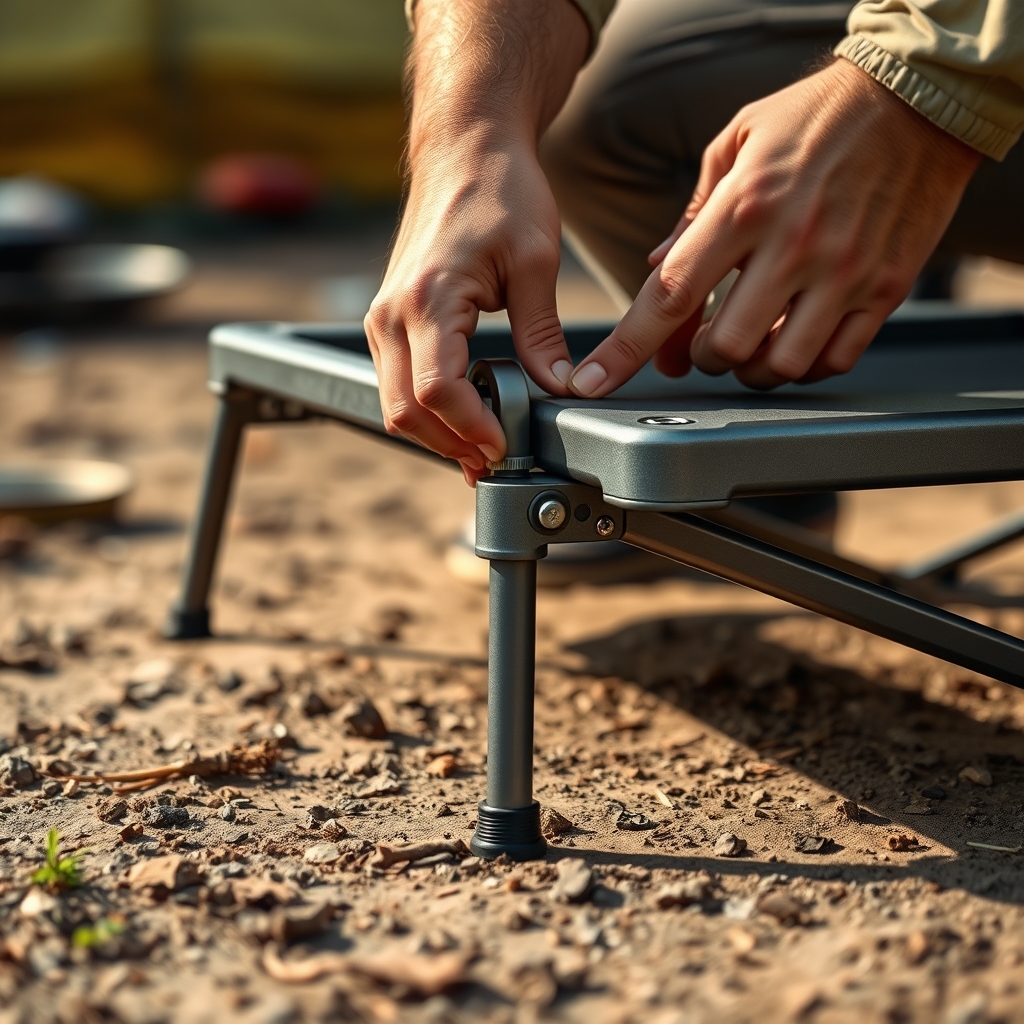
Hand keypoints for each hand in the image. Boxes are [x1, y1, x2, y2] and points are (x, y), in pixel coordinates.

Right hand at [365, 0, 587, 483]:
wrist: (464, 149)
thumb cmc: (501, 192)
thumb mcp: (535, 259)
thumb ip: (542, 332)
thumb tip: (558, 390)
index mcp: (428, 298)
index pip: (437, 391)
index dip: (472, 430)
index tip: (506, 446)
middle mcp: (391, 314)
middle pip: (404, 411)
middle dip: (451, 444)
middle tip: (499, 459)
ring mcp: (382, 319)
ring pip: (395, 405)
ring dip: (437, 434)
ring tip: (487, 444)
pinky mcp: (387, 320)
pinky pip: (398, 384)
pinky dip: (428, 411)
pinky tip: (468, 415)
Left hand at [567, 58, 981, 396]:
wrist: (919, 98)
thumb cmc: (816, 117)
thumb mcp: (736, 144)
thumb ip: (692, 215)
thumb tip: (655, 269)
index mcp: (745, 206)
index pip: (670, 295)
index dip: (625, 349)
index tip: (593, 383)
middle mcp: (794, 245)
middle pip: (724, 348)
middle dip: (701, 357)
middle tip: (703, 342)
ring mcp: (845, 272)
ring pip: (781, 366)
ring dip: (752, 369)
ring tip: (749, 345)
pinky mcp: (887, 288)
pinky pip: (836, 359)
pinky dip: (804, 365)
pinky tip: (793, 341)